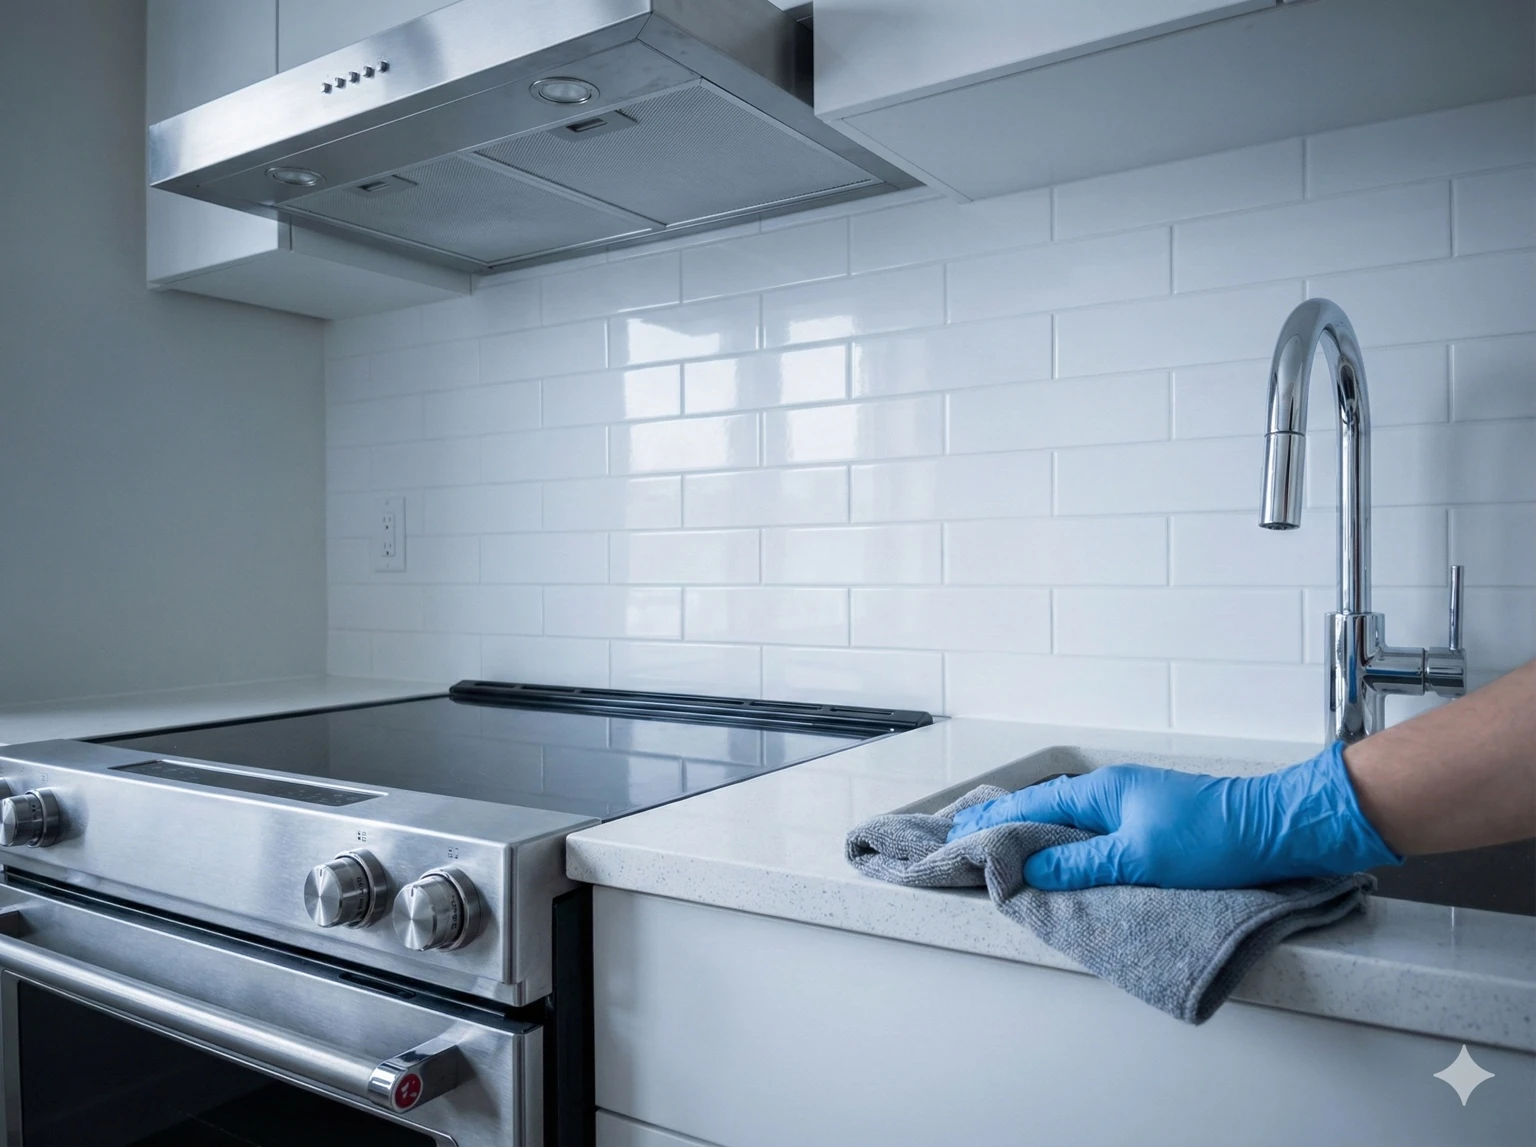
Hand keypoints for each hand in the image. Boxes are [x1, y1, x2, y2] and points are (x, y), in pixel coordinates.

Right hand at [944, 743, 1400, 890]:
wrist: (1277, 829)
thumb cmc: (1215, 837)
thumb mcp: (1140, 857)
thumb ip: (1082, 865)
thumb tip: (1031, 869)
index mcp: (1103, 791)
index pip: (1032, 805)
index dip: (994, 819)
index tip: (959, 829)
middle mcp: (1113, 792)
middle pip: (1044, 805)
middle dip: (1004, 819)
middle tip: (966, 831)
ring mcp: (1132, 805)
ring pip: (1068, 816)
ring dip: (1033, 827)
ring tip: (1001, 840)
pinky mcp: (1151, 823)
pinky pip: (1091, 828)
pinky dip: (1065, 836)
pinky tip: (1062, 849)